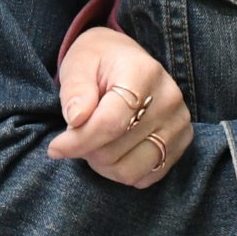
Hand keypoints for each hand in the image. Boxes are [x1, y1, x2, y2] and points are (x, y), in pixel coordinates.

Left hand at [48, 26, 192, 188]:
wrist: (127, 58)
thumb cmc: (98, 60)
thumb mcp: (78, 64)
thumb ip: (75, 90)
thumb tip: (76, 119)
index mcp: (143, 73)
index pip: (110, 123)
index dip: (78, 141)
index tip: (55, 147)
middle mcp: (168, 100)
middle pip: (116, 150)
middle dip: (86, 150)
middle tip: (76, 135)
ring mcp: (179, 124)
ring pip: (131, 170)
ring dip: (102, 165)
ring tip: (93, 143)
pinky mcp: (181, 142)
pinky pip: (146, 177)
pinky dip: (122, 171)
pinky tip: (112, 150)